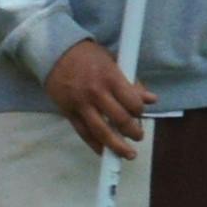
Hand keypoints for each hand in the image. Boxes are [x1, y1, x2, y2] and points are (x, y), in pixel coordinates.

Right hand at [45, 40, 150, 156]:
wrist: (55, 52)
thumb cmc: (88, 56)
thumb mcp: (113, 61)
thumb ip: (131, 82)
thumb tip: (151, 99)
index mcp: (111, 77)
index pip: (132, 102)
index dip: (140, 111)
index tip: (140, 113)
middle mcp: (96, 93)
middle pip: (120, 120)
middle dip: (133, 132)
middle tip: (139, 136)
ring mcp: (81, 105)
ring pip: (102, 132)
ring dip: (118, 146)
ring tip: (128, 154)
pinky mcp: (69, 112)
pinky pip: (84, 133)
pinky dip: (95, 145)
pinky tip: (104, 152)